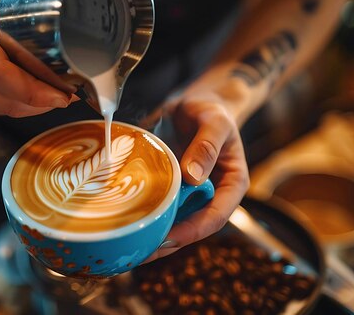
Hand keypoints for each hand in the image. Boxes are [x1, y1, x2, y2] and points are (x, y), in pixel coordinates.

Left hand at [140, 90, 249, 262]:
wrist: (196, 101)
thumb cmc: (211, 110)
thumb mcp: (214, 121)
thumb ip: (206, 146)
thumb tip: (193, 178)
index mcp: (231, 184)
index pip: (215, 217)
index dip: (192, 231)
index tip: (168, 238)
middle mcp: (210, 194)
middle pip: (191, 227)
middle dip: (167, 243)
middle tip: (140, 253)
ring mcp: (188, 192)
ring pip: (172, 220)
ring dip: (152, 234)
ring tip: (126, 245)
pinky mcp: (169, 186)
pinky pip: (157, 203)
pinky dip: (142, 213)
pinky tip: (122, 221)